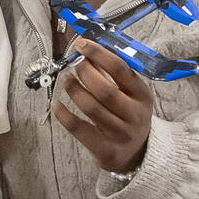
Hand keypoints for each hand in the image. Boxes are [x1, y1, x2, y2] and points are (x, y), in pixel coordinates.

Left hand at [53, 38, 153, 173]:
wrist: (138, 153)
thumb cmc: (128, 115)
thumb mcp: (131, 94)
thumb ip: (112, 74)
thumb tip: (86, 50)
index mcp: (143, 96)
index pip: (121, 70)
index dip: (99, 54)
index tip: (81, 44)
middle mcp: (135, 115)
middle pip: (105, 90)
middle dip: (85, 72)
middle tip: (73, 63)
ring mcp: (121, 134)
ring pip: (91, 108)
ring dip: (73, 89)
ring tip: (65, 79)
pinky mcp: (105, 150)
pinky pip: (79, 128)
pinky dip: (63, 114)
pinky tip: (55, 103)